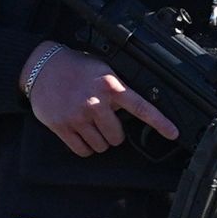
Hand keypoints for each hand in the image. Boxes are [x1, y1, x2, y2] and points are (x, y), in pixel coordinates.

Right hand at [23, 42, 178, 156]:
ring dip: (99, 141)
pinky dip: (85, 147)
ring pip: (100, 146)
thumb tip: (133, 111)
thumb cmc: (75, 68)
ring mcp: (78, 116)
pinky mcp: (62, 126)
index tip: (173, 133)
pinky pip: (82, 150)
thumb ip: (118, 90)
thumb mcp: (103, 71)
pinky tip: (81, 134)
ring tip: (90, 125)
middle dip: (113, 134)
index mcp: (111, 87)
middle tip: (104, 122)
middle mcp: (96, 103)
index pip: (141, 108)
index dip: (160, 122)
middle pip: (117, 138)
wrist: (43, 66)